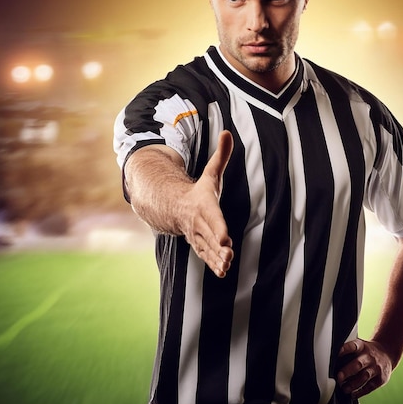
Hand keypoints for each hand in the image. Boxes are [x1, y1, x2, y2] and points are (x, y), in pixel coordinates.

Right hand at [181, 130, 233, 277]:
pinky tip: (223, 272)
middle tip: (229, 256)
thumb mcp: (211, 173)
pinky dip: (213, 264)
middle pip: (210, 237)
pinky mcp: (200, 245)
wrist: (174, 206)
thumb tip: (227, 132)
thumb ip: (221, 155)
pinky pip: (206, 256)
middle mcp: (199, 223)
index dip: (219, 228)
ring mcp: (198, 236)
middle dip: (218, 247)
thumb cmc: (200, 191)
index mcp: (204, 206)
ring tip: (227, 268)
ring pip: (207, 250)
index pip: (213, 218)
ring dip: (216, 260)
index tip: (226, 239)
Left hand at [336, 338, 393, 397]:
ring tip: (344, 389)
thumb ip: (347, 352)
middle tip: (338, 377)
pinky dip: (361, 392)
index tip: (337, 353)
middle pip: (358, 363)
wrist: (387, 354)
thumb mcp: (359, 346)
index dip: (345, 349)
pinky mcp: (381, 379)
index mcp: (362, 346)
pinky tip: (353, 394)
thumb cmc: (366, 352)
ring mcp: (376, 368)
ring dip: (353, 384)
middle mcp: (369, 356)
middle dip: (347, 371)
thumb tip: (330, 361)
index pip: (353, 346)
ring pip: (364, 376)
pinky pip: (370, 386)